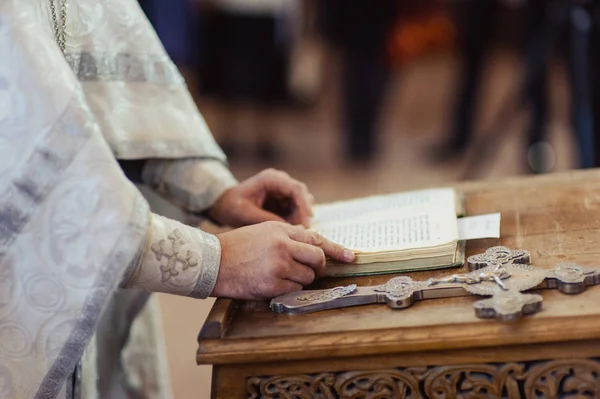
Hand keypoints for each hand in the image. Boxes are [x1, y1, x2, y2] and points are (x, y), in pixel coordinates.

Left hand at [208, 169, 313, 227]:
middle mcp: (280, 181)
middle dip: (304, 213)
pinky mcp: (283, 199)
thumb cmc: (232, 206)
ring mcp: (282, 190)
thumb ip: (267, 219)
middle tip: (302, 231)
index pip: (296, 189)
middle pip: (302, 195)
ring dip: (299, 217)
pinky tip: (287, 229)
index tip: (306, 223)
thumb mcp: (247, 214)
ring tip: (291, 231)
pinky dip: (294, 219)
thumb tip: (289, 229)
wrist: (224, 203)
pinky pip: (295, 209)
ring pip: (301, 203)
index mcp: (271, 179)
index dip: (304, 205)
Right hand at [211, 221, 354, 299]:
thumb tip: (311, 244)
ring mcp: (278, 265)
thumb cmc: (237, 246)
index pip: (316, 239)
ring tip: (280, 274)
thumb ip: (287, 235)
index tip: (350, 257)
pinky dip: (288, 289)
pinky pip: (294, 289)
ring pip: (307, 277)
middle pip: (317, 258)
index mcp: (281, 230)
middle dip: (318, 267)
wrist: (213, 262)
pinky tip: (272, 283)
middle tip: (310, 270)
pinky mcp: (272, 284)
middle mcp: (282, 246)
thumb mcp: (263, 231)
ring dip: (301, 279)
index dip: (336, 249)